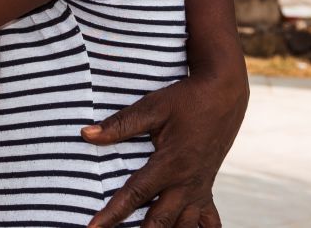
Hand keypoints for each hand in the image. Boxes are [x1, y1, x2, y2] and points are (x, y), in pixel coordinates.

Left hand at [83, 67, 248, 227]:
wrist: (223, 95)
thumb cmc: (185, 100)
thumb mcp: (152, 107)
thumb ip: (120, 124)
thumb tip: (86, 134)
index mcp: (170, 164)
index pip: (135, 195)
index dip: (113, 214)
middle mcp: (186, 183)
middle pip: (159, 221)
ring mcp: (199, 190)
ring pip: (183, 227)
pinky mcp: (208, 190)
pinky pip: (209, 222)